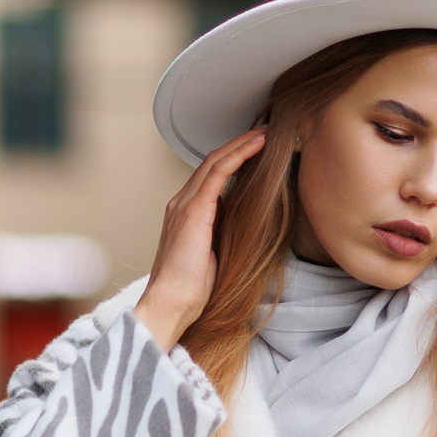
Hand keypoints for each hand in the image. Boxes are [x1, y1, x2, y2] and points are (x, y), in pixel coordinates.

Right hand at [136, 129, 266, 348]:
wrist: (171, 304)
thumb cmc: (190, 289)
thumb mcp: (209, 254)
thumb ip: (218, 233)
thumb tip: (237, 222)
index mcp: (184, 214)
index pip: (209, 176)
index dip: (233, 159)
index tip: (256, 150)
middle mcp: (180, 203)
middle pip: (212, 162)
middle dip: (239, 144)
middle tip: (265, 133)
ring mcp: (185, 204)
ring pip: (215, 161)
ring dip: (242, 144)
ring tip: (266, 134)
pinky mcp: (194, 210)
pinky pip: (219, 173)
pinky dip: (239, 155)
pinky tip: (258, 147)